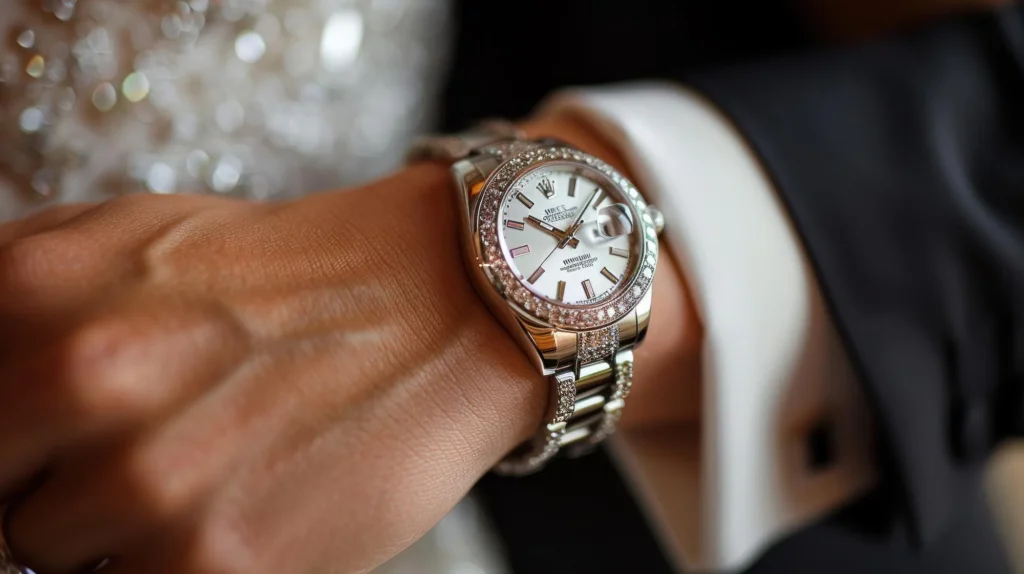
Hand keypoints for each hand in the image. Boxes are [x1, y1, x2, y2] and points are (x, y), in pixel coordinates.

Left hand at [0, 113, 701, 572]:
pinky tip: (227, 507)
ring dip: (106, 529)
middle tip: (121, 450)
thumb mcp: (132, 235)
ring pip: (50, 556)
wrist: (442, 305)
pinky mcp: (217, 563)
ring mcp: (144, 481)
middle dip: (39, 482)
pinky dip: (169, 559)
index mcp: (31, 291)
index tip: (38, 445)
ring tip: (193, 471)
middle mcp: (76, 381)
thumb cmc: (291, 273)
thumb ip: (19, 299)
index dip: (7, 438)